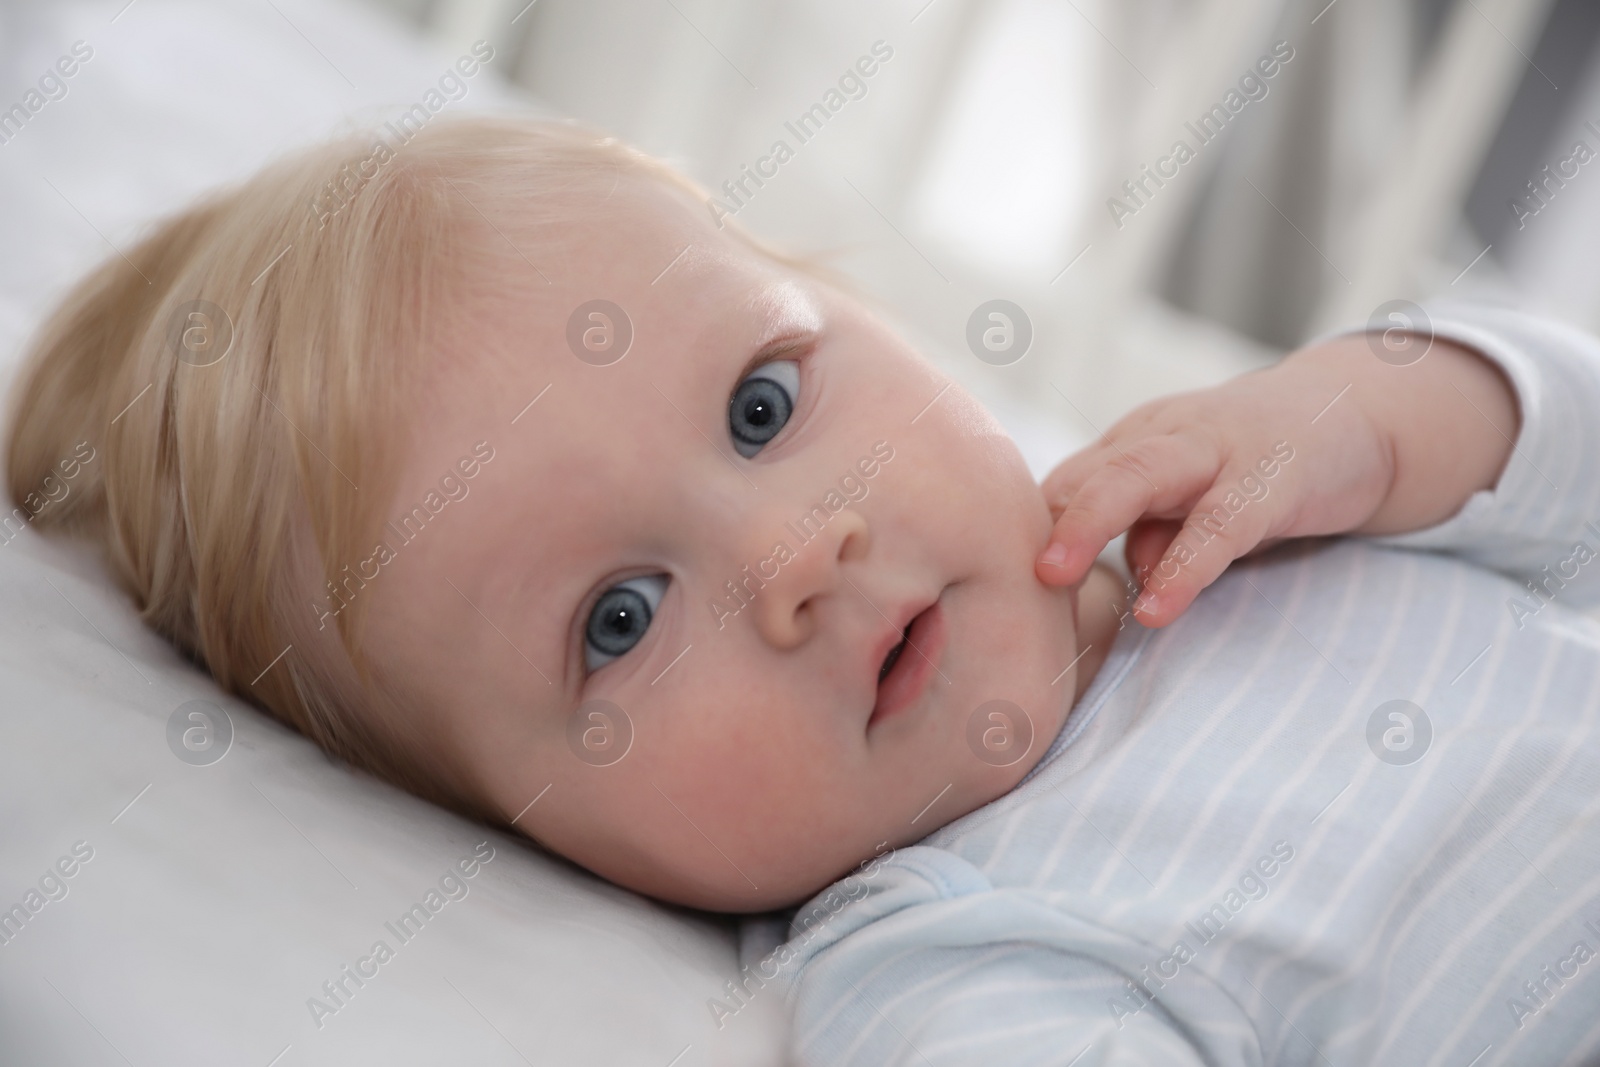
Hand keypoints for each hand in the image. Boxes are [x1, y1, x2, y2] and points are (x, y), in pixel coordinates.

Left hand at [1034, 333, 1517, 626]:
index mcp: (1129, 446)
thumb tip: (1124, 578)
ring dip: (1089, 522)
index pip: (1061, 486)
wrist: (1356, 416)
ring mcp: (1217, 450)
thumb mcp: (1188, 499)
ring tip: (1053, 576)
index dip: (1021, 533)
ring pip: (1140, 476)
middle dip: (1036, 518)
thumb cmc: (1252, 468)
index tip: (981, 579)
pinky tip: (1159, 607)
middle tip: (994, 565)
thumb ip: (1147, 531)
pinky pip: (1223, 523)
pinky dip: (1186, 565)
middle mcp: (1161, 438)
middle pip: (1085, 470)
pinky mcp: (1275, 477)